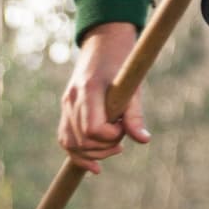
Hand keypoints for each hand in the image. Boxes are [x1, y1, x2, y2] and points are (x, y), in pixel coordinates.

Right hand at [58, 22, 149, 173]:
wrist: (103, 44)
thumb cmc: (121, 63)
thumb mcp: (132, 86)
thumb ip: (134, 115)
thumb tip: (144, 140)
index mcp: (88, 90)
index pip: (93, 130)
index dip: (110, 137)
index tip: (123, 130)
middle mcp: (72, 100)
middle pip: (82, 141)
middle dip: (104, 149)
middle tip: (121, 142)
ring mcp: (65, 106)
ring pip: (70, 145)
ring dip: (92, 155)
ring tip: (112, 149)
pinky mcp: (65, 111)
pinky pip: (66, 140)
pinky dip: (78, 155)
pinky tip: (94, 165)